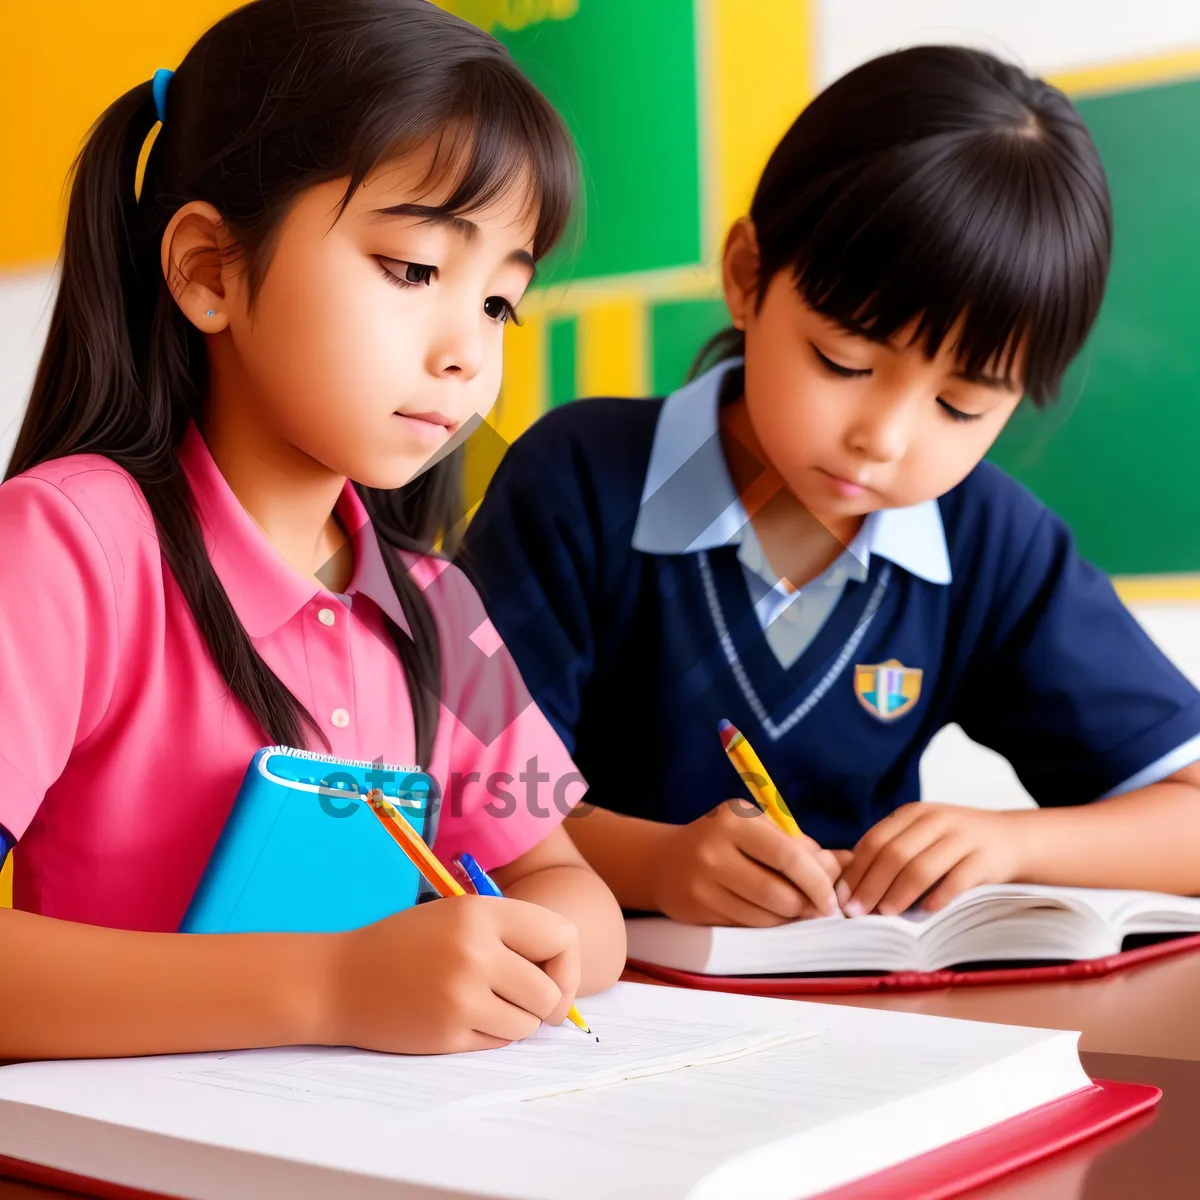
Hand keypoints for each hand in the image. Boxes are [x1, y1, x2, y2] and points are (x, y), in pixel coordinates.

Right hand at [320, 894, 580, 1053]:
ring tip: (485, 1004)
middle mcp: (475, 951)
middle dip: (547, 1003)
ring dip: (517, 1022)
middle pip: (550, 992)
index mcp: (481, 912)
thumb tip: (567, 982)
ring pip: (528, 1024)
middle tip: (528, 1003)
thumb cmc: (407, 944)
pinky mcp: (448, 1032)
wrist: (340, 979)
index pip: (561, 937)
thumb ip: (511, 937)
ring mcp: (461, 995)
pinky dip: (490, 1035)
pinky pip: (498, 1043)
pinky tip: (461, 1017)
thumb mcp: (459, 917)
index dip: (566, 963)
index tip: (552, 976)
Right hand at [652, 800, 844, 925]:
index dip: (818, 882)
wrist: (664, 861)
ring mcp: (703, 884)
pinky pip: (747, 928)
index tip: (833, 898)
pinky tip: (767, 913)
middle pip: (779, 893)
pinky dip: (766, 925)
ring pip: (765, 917)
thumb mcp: (758, 829)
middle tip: (818, 908)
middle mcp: (714, 851)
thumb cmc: (724, 840)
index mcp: (734, 820)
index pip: (788, 856)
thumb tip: (847, 864)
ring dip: (789, 919)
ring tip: (793, 909)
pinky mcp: (697, 912)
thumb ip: (802, 846)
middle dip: (807, 906)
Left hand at [836, 803, 1028, 916]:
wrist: (1011, 838)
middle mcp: (936, 820)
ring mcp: (962, 838)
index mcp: (913, 814)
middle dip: (871, 885)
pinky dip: (936, 898)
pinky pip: (955, 881)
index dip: (856, 870)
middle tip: (856, 911)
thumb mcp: (922, 835)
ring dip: (898, 894)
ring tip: (884, 915)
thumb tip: (851, 885)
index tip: (842, 895)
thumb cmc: (955, 843)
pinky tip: (923, 913)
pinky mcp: (985, 859)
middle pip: (894, 854)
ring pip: (921, 868)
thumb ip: (892, 850)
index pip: (875, 840)